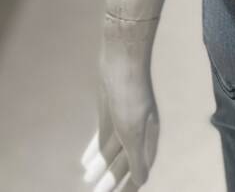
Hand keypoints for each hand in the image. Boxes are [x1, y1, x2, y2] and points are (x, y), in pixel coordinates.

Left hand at [80, 13, 159, 189]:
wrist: (122, 56)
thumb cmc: (130, 93)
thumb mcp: (133, 130)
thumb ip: (137, 157)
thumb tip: (141, 181)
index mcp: (148, 137)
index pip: (140, 171)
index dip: (128, 187)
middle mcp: (138, 131)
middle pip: (125, 163)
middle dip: (112, 181)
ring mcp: (124, 120)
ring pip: (113, 151)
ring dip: (101, 167)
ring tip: (87, 181)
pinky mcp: (111, 110)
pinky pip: (103, 137)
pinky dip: (95, 151)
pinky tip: (85, 161)